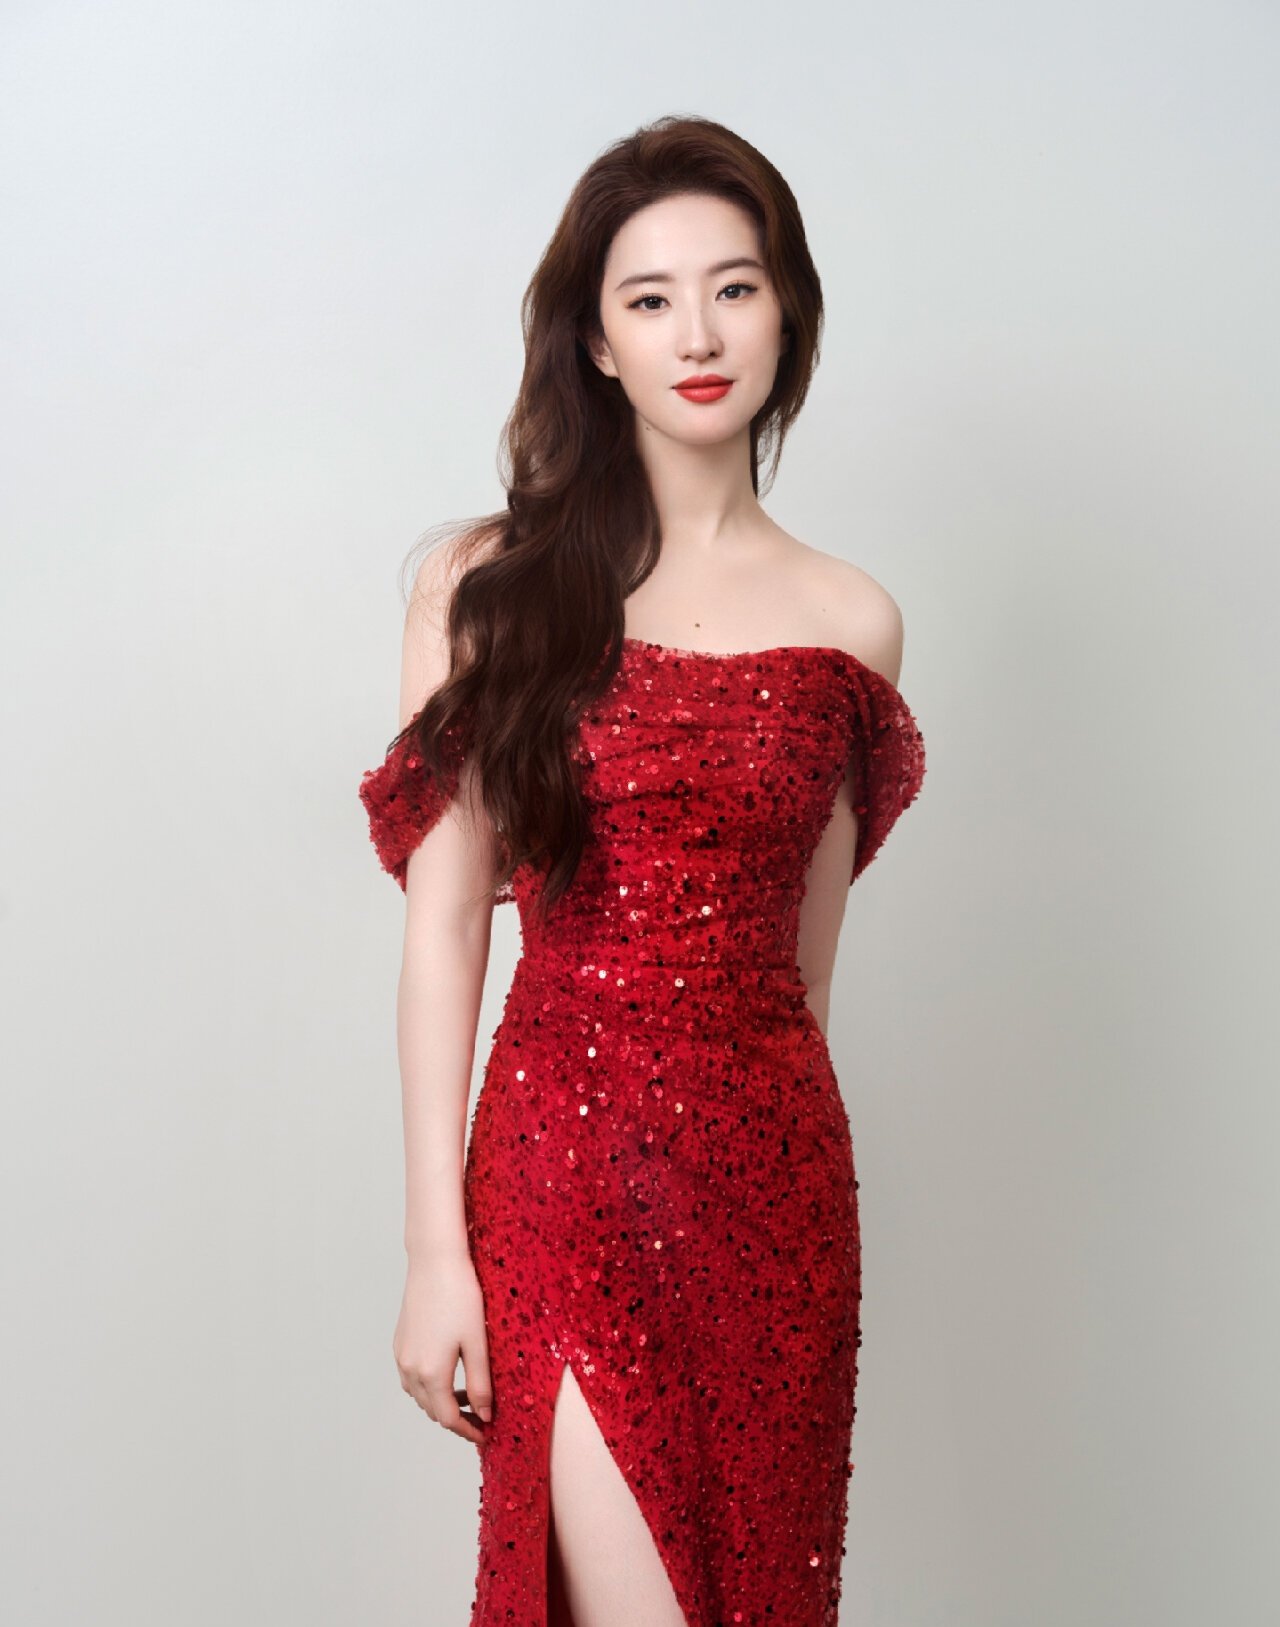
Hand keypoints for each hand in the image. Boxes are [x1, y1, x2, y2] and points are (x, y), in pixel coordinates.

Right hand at [393, 1252, 493, 1446]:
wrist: (435, 1260)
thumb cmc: (461, 1295)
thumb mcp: (478, 1342)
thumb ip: (481, 1383)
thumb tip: (487, 1415)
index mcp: (430, 1373)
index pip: (449, 1418)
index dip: (469, 1431)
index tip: (487, 1434)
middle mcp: (410, 1369)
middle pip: (432, 1410)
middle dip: (457, 1418)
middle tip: (482, 1415)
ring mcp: (401, 1355)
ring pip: (420, 1395)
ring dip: (441, 1402)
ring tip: (468, 1392)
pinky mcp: (400, 1342)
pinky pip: (411, 1377)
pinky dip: (429, 1385)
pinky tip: (447, 1371)